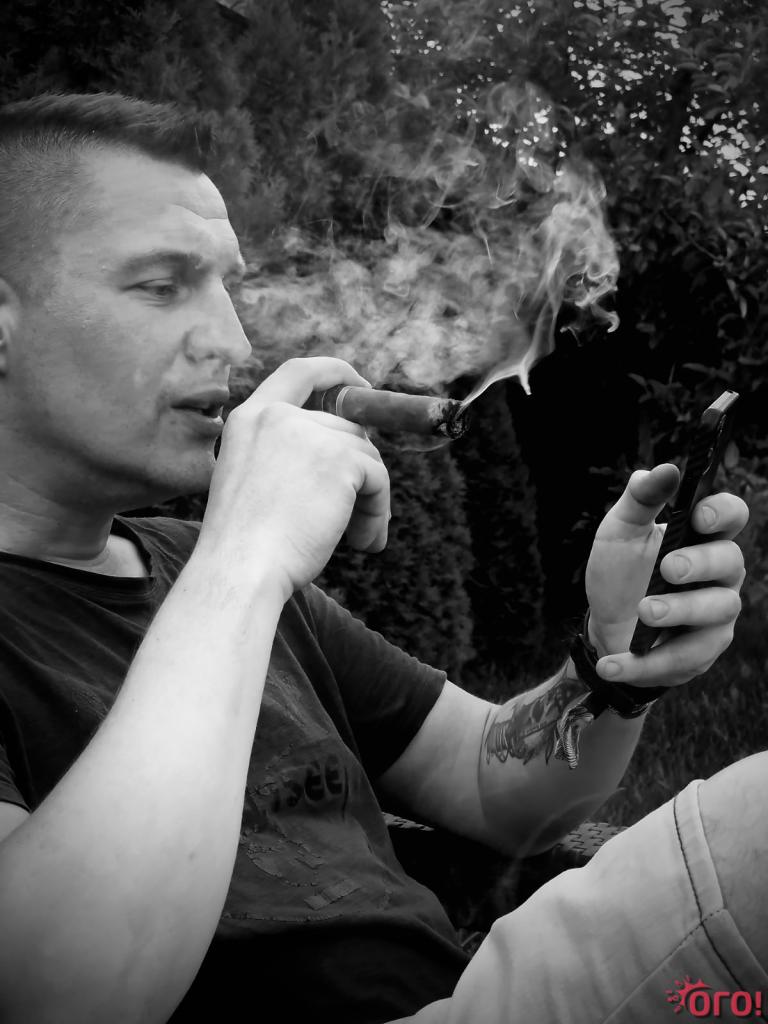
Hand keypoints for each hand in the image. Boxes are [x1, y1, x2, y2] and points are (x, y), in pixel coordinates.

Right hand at [197, 357, 390, 597]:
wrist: (239, 570)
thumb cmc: (246, 546)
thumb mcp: (256, 483)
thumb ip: (290, 456)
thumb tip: (355, 446)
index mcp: (249, 419)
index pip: (298, 372)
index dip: (334, 373)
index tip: (360, 386)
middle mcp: (277, 416)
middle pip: (345, 428)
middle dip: (358, 472)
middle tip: (357, 519)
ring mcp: (309, 433)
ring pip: (365, 455)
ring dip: (368, 500)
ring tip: (356, 539)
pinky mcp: (340, 458)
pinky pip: (378, 478)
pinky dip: (377, 511)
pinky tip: (361, 543)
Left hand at [585, 463, 747, 687]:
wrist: (604, 625)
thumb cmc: (620, 573)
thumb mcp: (619, 532)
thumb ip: (640, 500)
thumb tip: (664, 469)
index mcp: (702, 537)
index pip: (732, 515)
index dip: (723, 513)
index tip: (699, 515)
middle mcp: (718, 575)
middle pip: (731, 562)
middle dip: (701, 563)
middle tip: (668, 568)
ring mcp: (714, 616)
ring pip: (717, 610)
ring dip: (680, 611)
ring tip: (645, 612)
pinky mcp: (699, 653)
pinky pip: (681, 658)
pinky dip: (643, 663)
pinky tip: (612, 664)